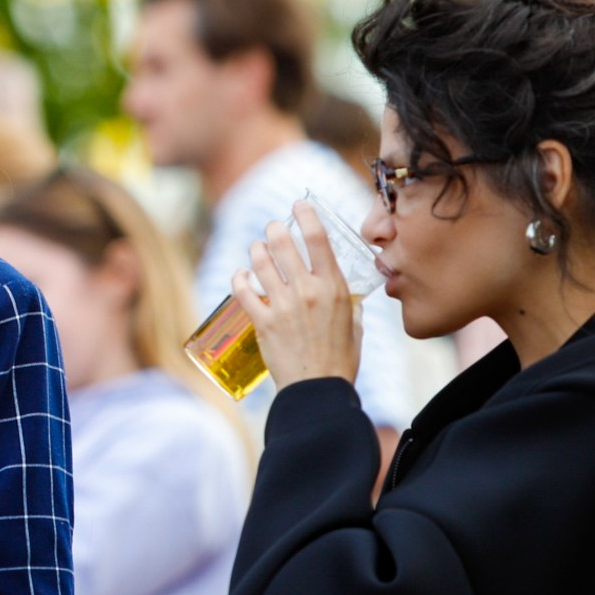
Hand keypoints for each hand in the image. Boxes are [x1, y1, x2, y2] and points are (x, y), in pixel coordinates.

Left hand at [231, 201, 362, 388]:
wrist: (317, 390)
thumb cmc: (340, 361)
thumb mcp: (355, 326)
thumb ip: (349, 305)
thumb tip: (346, 295)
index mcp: (335, 289)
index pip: (318, 240)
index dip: (307, 216)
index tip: (299, 204)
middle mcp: (308, 291)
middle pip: (284, 243)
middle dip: (275, 229)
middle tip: (272, 227)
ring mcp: (283, 305)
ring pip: (261, 262)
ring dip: (256, 250)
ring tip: (256, 248)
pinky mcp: (262, 321)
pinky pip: (243, 289)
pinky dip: (239, 277)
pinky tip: (240, 274)